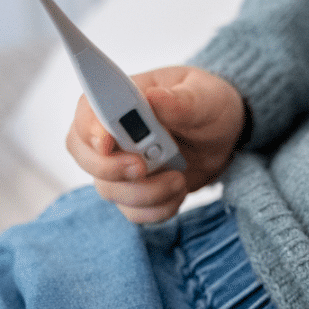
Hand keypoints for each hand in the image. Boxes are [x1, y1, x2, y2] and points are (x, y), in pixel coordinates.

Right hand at [66, 65, 245, 223]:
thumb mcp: (205, 98)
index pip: (88, 111)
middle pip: (85, 157)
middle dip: (112, 169)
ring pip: (109, 189)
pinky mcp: (134, 190)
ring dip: (146, 192)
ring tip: (179, 179)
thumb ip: (180, 101)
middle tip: (144, 167)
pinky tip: (178, 191)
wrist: (223, 138)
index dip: (90, 129)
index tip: (107, 143)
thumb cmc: (208, 105)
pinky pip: (132, 211)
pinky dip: (157, 209)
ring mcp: (120, 164)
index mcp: (124, 99)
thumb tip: (154, 97)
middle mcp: (113, 132)